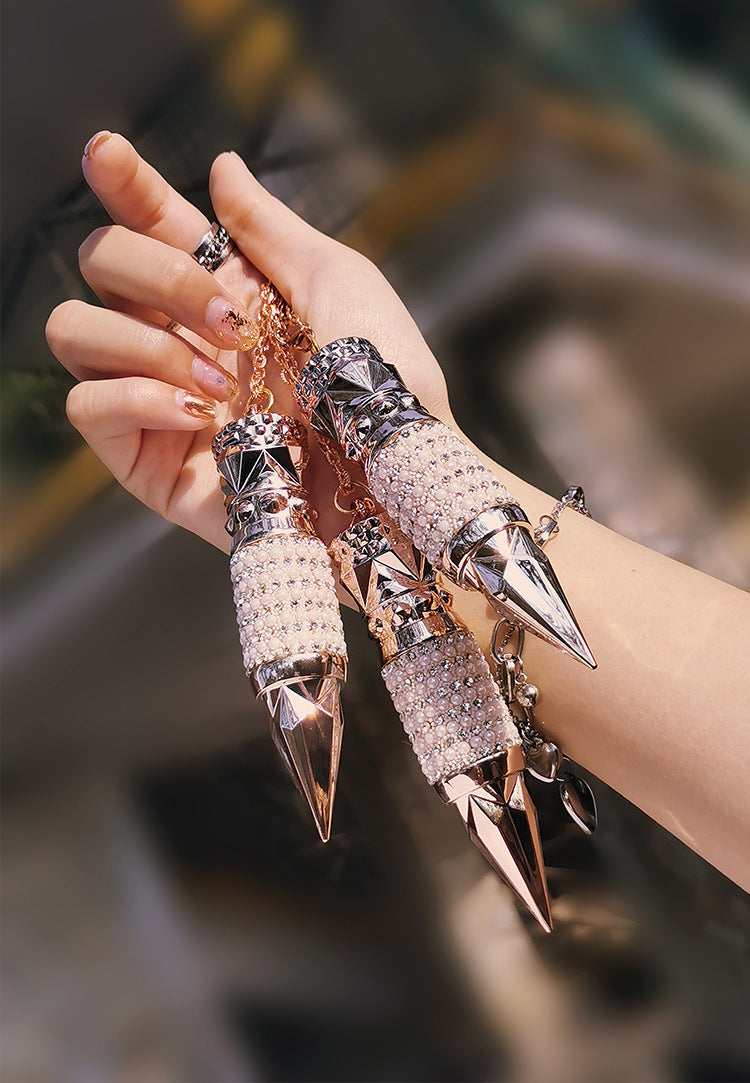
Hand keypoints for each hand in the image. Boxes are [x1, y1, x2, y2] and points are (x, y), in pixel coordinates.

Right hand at [46, 132, 451, 549]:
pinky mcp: (148, 461)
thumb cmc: (383, 382)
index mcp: (230, 290)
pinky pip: (87, 407)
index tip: (108, 154)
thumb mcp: (339, 284)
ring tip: (220, 381)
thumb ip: (269, 229)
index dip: (127, 186)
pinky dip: (135, 398)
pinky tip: (198, 415)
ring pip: (74, 330)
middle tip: (230, 319)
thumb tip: (221, 167)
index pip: (157, 224)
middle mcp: (185, 336)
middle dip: (156, 273)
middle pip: (102, 264)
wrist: (390, 475)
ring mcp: (160, 397)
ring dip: (145, 341)